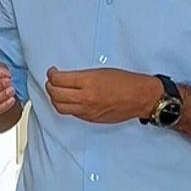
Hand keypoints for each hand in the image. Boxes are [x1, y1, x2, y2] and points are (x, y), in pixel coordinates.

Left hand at [45, 67, 161, 123]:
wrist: (140, 97)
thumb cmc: (126, 82)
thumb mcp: (101, 71)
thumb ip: (82, 76)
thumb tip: (67, 78)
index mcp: (88, 82)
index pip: (58, 80)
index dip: (52, 75)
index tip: (52, 72)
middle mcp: (85, 98)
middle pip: (55, 95)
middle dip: (50, 86)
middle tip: (51, 81)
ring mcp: (87, 111)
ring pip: (60, 107)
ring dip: (55, 99)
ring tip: (57, 92)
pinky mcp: (91, 119)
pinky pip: (72, 114)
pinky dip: (66, 106)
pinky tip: (69, 101)